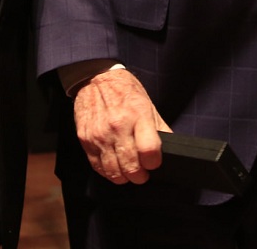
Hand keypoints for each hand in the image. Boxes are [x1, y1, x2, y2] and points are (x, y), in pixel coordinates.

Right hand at [73, 68, 169, 183]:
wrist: (95, 78)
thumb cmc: (125, 91)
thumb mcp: (148, 104)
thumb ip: (160, 128)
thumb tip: (171, 149)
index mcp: (138, 115)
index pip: (149, 151)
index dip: (154, 163)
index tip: (154, 163)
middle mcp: (118, 126)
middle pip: (131, 167)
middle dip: (140, 176)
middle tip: (143, 174)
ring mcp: (100, 135)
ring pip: (114, 172)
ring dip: (124, 177)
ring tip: (129, 172)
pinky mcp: (85, 140)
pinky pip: (97, 167)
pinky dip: (108, 172)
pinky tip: (114, 167)